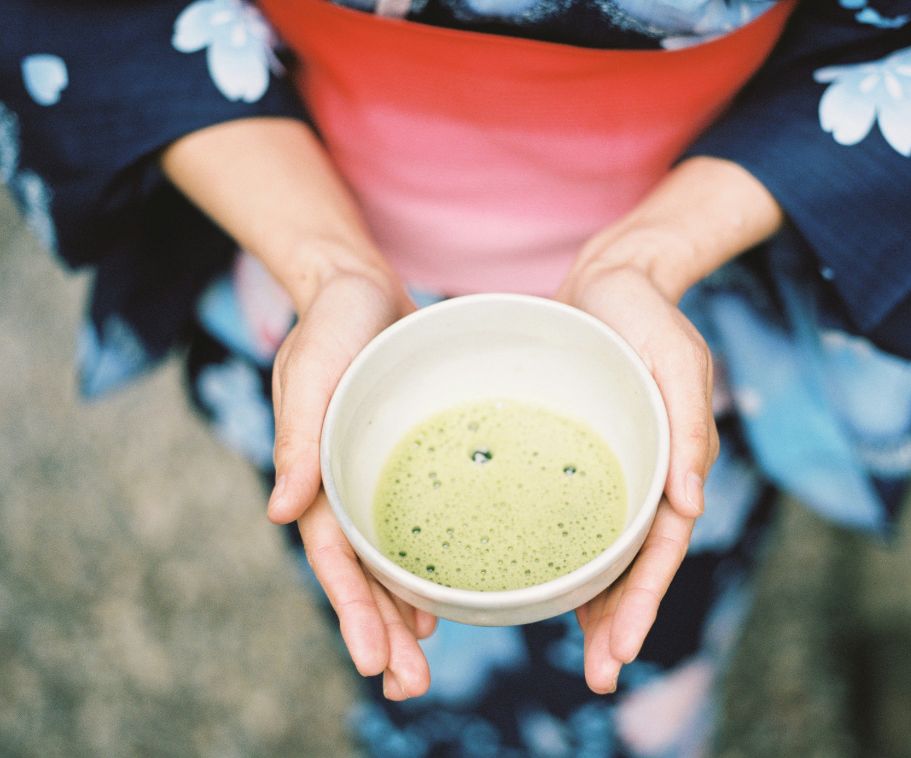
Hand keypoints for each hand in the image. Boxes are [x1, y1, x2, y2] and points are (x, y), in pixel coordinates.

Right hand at [161, 119, 439, 696]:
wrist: (360, 289)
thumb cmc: (331, 325)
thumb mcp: (310, 369)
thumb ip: (299, 435)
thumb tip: (278, 512)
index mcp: (317, 474)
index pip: (333, 557)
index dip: (353, 610)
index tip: (375, 662)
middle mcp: (346, 486)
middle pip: (364, 574)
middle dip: (382, 633)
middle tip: (409, 688)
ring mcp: (379, 478)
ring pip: (393, 560)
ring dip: (404, 614)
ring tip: (425, 666)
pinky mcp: (410, 462)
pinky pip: (420, 525)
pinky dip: (428, 566)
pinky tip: (445, 601)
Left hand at [558, 260, 717, 692]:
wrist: (611, 283)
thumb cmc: (648, 318)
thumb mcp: (676, 358)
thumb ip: (687, 426)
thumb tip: (692, 503)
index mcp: (673, 463)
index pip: (661, 545)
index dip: (644, 598)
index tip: (623, 650)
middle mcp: (644, 477)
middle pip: (634, 563)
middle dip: (620, 622)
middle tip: (599, 678)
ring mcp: (611, 471)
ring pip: (605, 551)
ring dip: (597, 607)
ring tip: (582, 659)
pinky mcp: (578, 459)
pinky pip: (574, 518)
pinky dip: (569, 559)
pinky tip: (548, 590)